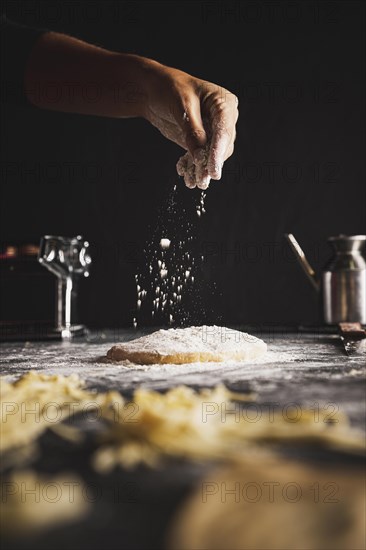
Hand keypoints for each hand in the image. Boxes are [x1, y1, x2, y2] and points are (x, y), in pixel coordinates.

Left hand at [142, 61, 238, 188]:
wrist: (154, 91)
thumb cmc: (169, 89)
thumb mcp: (181, 106)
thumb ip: (193, 131)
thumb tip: (201, 156)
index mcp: (224, 103)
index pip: (225, 131)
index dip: (218, 152)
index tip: (212, 170)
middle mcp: (223, 118)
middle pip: (223, 147)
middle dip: (210, 164)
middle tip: (200, 180)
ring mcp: (213, 131)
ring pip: (213, 156)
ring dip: (202, 170)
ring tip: (191, 181)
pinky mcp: (202, 141)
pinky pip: (202, 158)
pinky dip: (193, 167)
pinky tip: (183, 170)